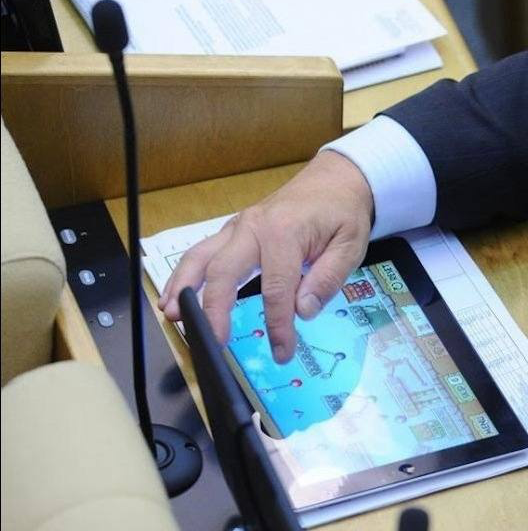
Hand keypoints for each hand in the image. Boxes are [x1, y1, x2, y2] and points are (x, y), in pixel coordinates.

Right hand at [158, 150, 372, 361]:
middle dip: (214, 310)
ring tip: (174, 317)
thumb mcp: (350, 245)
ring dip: (184, 288)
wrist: (334, 178)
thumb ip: (328, 278)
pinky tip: (174, 296)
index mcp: (284, 232)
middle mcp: (253, 227)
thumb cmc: (343, 212)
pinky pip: (203, 252)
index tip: (282, 352)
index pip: (276, 289)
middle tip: (212, 342)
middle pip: (224, 272)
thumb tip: (303, 310)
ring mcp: (238, 227)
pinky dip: (185, 275)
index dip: (278, 325)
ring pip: (201, 257)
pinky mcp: (233, 231)